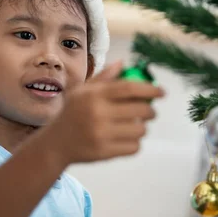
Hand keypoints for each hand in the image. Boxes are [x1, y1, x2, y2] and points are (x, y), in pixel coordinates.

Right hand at [50, 61, 164, 163]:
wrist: (55, 143)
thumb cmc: (72, 113)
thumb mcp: (82, 90)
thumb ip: (104, 77)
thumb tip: (123, 63)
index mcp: (94, 95)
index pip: (129, 88)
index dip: (149, 89)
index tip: (161, 92)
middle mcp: (98, 114)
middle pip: (139, 110)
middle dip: (151, 111)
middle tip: (151, 111)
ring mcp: (101, 134)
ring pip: (140, 130)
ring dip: (142, 127)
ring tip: (135, 126)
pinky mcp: (104, 152)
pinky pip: (134, 147)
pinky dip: (135, 143)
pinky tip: (128, 139)